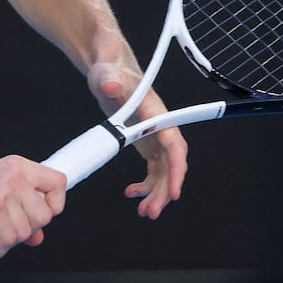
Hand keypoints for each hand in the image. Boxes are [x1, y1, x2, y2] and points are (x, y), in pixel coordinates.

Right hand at [0, 157, 66, 259]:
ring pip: (25, 232)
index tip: (39, 216)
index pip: (58, 182)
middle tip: (6, 230)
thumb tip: (36, 236)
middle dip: (26, 230)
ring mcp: (3, 190)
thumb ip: (19, 210)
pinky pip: (7, 241)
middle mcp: (13, 175)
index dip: (54, 204)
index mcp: (17, 166)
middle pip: (44, 215)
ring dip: (7, 242)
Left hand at [88, 62, 188, 218]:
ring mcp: (152, 136)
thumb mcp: (106, 75)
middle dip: (165, 190)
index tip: (175, 191)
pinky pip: (153, 170)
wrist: (107, 71)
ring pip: (163, 171)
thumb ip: (109, 80)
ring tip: (145, 211)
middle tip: (151, 211)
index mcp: (156, 112)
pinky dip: (146, 185)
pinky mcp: (144, 142)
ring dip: (157, 193)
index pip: (173, 144)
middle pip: (171, 164)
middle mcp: (159, 126)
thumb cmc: (110, 71)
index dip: (176, 169)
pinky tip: (132, 192)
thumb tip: (109, 85)